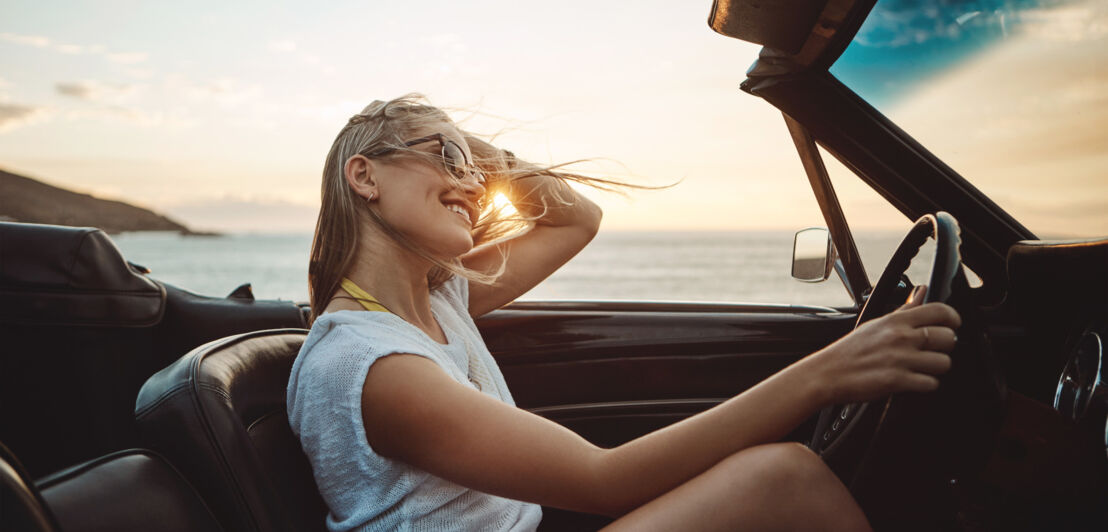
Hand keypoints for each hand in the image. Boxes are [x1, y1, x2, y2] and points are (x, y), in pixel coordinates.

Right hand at [803, 285, 961, 405]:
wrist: (828, 373)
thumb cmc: (850, 350)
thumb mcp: (877, 323)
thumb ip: (904, 310)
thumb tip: (922, 291)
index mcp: (896, 321)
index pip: (940, 311)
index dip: (953, 318)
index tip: (952, 325)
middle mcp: (901, 338)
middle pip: (948, 338)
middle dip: (945, 347)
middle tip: (933, 351)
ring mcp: (900, 359)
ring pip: (944, 363)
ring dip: (936, 368)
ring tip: (922, 368)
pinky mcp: (897, 381)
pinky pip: (931, 383)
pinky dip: (926, 385)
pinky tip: (914, 381)